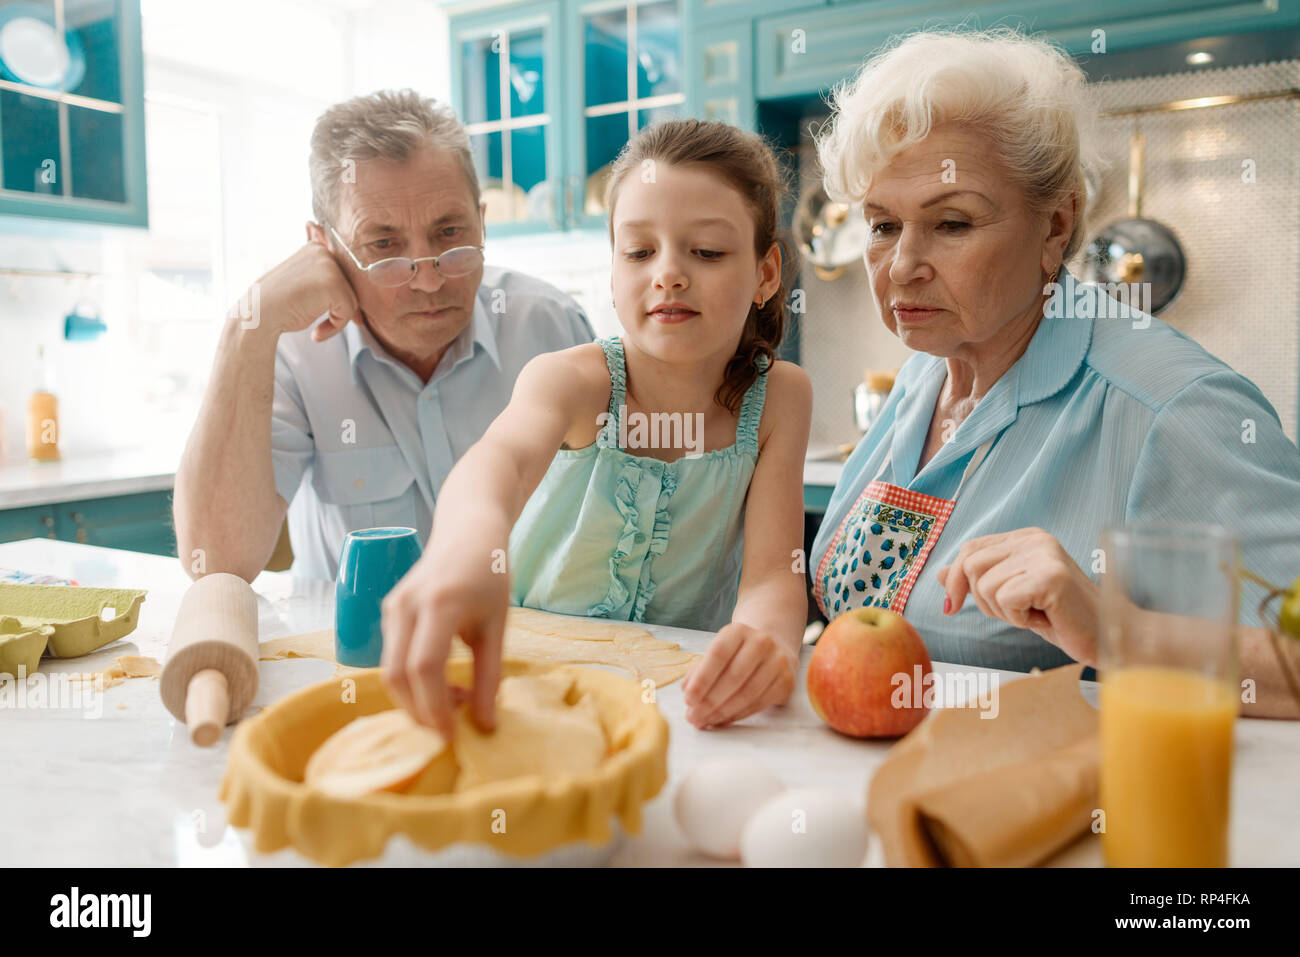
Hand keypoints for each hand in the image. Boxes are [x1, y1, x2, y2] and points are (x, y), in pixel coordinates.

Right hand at [229, 241, 361, 340]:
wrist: (258, 316)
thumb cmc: (280, 304)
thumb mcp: (305, 281)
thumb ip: (323, 274)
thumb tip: (350, 270)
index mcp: (317, 248)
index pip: (344, 277)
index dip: (337, 299)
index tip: (326, 316)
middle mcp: (324, 251)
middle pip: (351, 287)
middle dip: (339, 309)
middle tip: (322, 326)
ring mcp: (329, 266)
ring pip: (352, 300)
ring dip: (337, 320)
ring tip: (316, 329)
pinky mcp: (333, 284)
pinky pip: (348, 311)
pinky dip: (335, 327)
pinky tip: (315, 333)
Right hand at [379, 544, 509, 737]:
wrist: (468, 533)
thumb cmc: (490, 575)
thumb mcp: (498, 625)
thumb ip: (490, 676)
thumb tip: (485, 725)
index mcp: (440, 603)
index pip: (425, 666)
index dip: (434, 707)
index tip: (453, 735)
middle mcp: (407, 604)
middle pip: (397, 674)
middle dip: (419, 712)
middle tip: (450, 730)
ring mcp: (392, 606)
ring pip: (389, 670)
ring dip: (416, 699)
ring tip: (456, 702)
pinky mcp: (388, 612)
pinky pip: (391, 658)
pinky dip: (412, 682)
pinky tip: (444, 684)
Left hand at [682, 622, 796, 728]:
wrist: (773, 646)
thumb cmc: (737, 653)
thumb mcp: (718, 652)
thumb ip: (700, 670)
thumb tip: (688, 693)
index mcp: (739, 631)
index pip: (718, 654)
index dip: (702, 679)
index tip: (688, 698)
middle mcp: (762, 642)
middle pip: (734, 676)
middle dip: (710, 701)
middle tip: (694, 717)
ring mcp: (778, 661)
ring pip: (748, 693)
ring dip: (723, 712)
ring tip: (706, 721)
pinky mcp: (787, 681)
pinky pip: (760, 703)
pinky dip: (739, 715)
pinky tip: (724, 720)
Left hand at [935, 527, 1099, 664]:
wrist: (1104, 637)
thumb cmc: (1059, 617)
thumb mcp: (1011, 595)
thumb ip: (978, 580)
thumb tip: (939, 573)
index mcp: (1025, 537)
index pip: (969, 549)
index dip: (955, 580)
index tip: (951, 607)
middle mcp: (1035, 539)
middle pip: (970, 567)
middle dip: (984, 601)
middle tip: (1018, 611)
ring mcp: (1045, 555)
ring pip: (985, 586)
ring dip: (1005, 613)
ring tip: (1035, 613)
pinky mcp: (1052, 577)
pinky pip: (1006, 600)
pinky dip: (1019, 619)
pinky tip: (1044, 618)